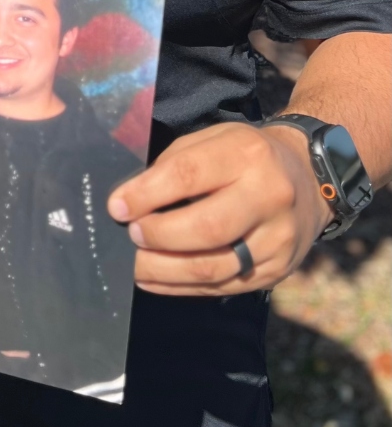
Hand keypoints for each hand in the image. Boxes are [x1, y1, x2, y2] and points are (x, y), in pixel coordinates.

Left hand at [107, 122, 330, 294]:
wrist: (309, 178)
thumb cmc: (245, 155)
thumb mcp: (213, 139)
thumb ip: (173, 164)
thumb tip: (130, 201)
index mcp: (246, 154)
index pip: (187, 175)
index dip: (146, 194)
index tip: (117, 206)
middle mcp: (268, 197)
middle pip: (206, 227)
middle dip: (158, 235)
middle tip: (130, 234)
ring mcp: (278, 239)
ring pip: (215, 266)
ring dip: (165, 270)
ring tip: (135, 264)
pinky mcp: (278, 271)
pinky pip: (224, 286)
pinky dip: (182, 287)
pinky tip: (155, 280)